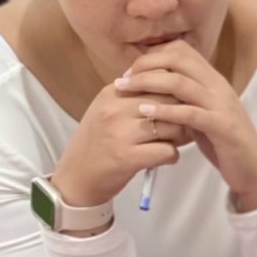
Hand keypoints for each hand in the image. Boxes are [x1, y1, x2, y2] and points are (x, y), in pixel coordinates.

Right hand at [49, 76, 194, 212]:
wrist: (75, 176)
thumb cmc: (98, 143)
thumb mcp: (110, 111)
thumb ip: (136, 97)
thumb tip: (176, 88)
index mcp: (112, 92)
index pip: (158, 80)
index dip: (174, 95)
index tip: (175, 107)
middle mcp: (115, 109)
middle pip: (169, 101)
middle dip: (181, 115)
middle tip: (177, 129)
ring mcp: (120, 133)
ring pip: (173, 126)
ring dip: (178, 137)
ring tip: (167, 144)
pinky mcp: (127, 157)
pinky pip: (168, 151)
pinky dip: (172, 156)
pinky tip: (163, 159)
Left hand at [115, 41, 256, 213]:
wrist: (255, 169)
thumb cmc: (224, 143)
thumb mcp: (202, 113)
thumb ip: (185, 99)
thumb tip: (156, 88)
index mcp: (213, 81)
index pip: (181, 51)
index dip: (153, 55)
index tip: (132, 70)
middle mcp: (218, 87)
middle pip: (178, 59)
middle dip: (146, 65)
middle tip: (123, 79)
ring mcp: (222, 105)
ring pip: (180, 82)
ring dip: (148, 83)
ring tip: (125, 90)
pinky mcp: (222, 127)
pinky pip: (190, 113)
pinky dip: (164, 111)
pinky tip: (144, 112)